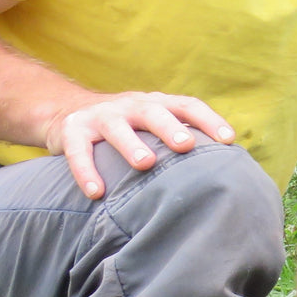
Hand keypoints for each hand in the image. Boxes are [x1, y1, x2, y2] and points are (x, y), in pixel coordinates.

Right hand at [42, 91, 235, 198]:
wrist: (68, 111)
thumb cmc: (129, 126)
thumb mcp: (154, 123)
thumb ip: (181, 136)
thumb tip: (225, 167)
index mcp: (157, 103)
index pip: (188, 106)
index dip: (209, 120)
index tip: (228, 140)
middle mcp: (132, 105)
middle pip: (154, 112)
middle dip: (171, 128)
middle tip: (186, 145)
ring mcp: (101, 116)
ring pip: (117, 128)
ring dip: (132, 144)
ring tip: (145, 164)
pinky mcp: (72, 131)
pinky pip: (79, 152)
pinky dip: (86, 172)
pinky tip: (96, 193)